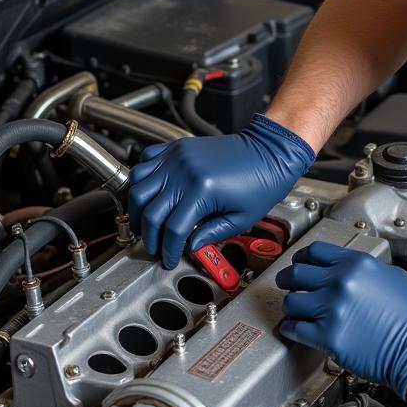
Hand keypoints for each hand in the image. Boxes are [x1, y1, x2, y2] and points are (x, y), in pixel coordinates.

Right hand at [127, 114, 314, 267]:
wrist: (269, 150)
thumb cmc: (262, 181)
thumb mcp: (242, 218)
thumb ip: (213, 234)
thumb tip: (191, 247)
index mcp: (203, 191)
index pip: (173, 229)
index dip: (168, 249)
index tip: (168, 259)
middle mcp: (184, 172)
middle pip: (150, 211)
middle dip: (148, 236)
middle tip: (153, 247)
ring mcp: (177, 157)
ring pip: (138, 185)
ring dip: (137, 208)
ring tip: (143, 223)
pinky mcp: (177, 147)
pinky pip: (146, 159)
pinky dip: (141, 177)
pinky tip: (149, 192)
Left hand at [275, 241, 406, 396]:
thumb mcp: (393, 279)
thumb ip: (365, 272)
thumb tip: (349, 273)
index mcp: (357, 265)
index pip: (315, 252)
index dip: (302, 257)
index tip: (299, 263)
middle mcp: (342, 282)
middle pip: (296, 273)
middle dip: (287, 279)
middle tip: (286, 284)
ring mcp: (333, 309)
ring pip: (291, 302)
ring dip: (290, 307)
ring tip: (294, 311)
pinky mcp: (328, 336)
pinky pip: (295, 329)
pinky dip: (290, 329)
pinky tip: (294, 329)